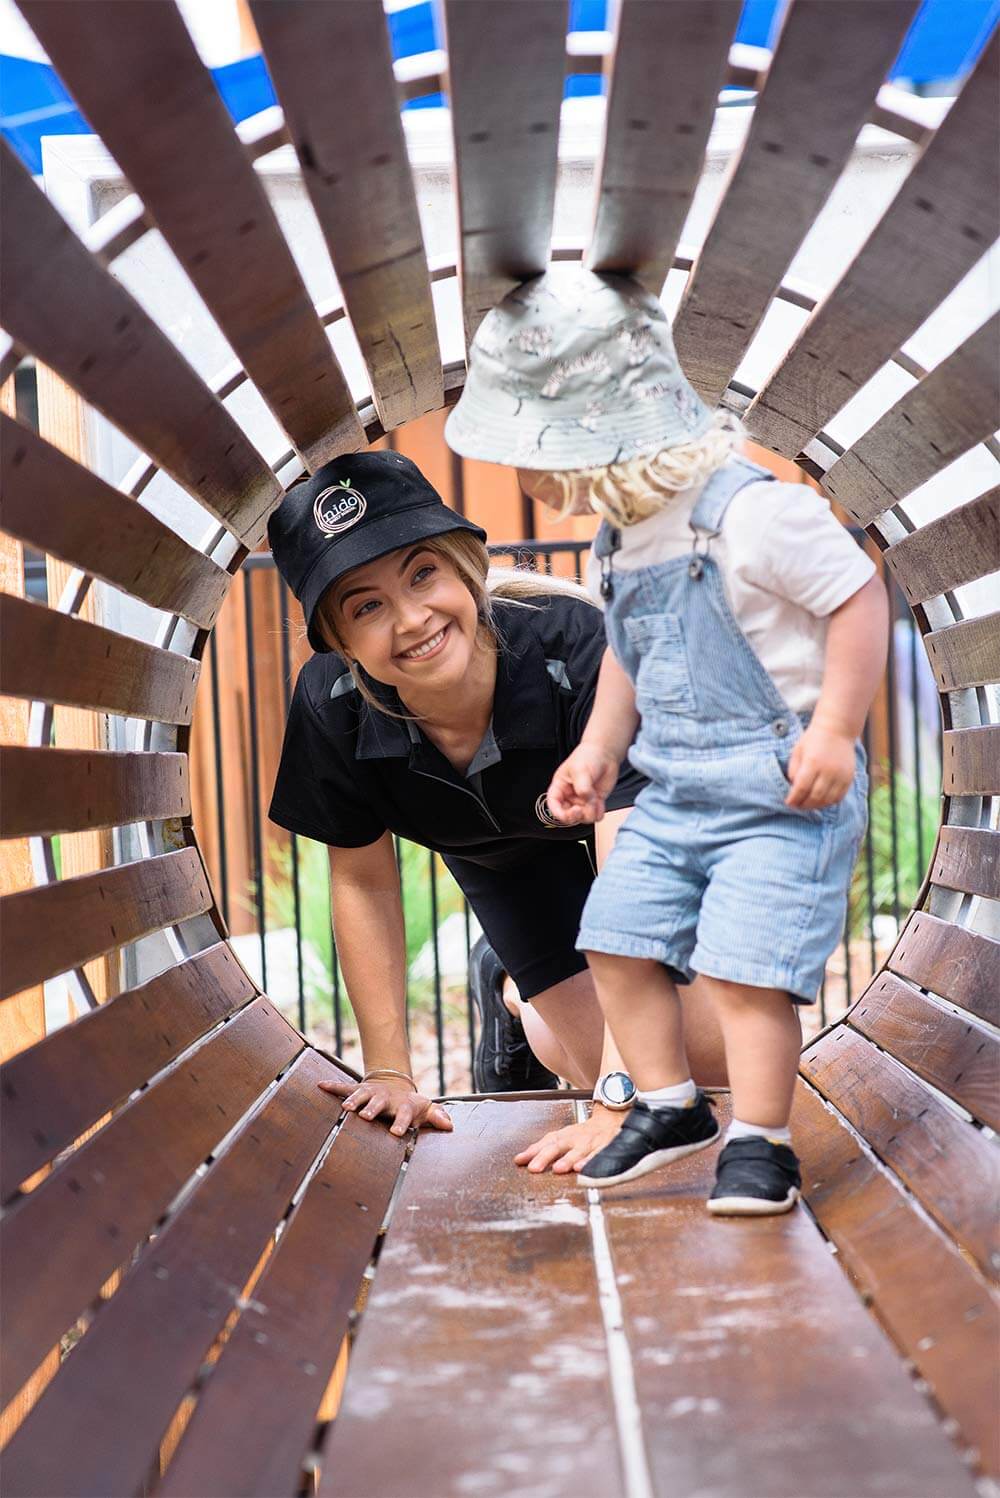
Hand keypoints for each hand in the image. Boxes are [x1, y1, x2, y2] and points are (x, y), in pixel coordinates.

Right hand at [318, 1076, 453, 1136]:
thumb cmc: (409, 1105)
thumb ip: (436, 1116)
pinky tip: (321, 1085)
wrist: (393, 1085)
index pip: (403, 1114)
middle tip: (367, 1117)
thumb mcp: (424, 1109)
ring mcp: (370, 1093)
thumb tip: (449, 1125)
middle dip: (373, 1109)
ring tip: (346, 1107)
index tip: (397, 1132)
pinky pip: (344, 1088)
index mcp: (401, 1106)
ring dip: (353, 1100)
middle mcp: (384, 1099)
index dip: (401, 1122)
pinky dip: (333, 1087)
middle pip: (378, 1103)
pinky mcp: (357, 1091)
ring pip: (361, 1095)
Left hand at [513, 1105, 626, 1173]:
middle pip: (558, 1146)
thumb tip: (518, 1160)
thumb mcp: (561, 1138)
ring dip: (569, 1159)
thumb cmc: (583, 1134)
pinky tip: (583, 1169)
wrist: (612, 1121)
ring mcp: (590, 1143)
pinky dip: (591, 1162)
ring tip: (558, 1169)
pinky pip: (599, 1155)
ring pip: (578, 1151)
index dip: (533, 1152)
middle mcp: (575, 1138)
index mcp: (563, 1136)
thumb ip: (540, 1149)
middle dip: (546, 1157)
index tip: (520, 1161)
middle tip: (534, 1168)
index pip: (545, 1143)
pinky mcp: (606, 1148)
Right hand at [546, 744, 620, 825]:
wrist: (605, 753)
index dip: (558, 813)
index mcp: (560, 786)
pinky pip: (595, 815)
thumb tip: (586, 801)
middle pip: (568, 815)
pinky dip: (598, 813)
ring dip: (589, 814)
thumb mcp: (581, 771)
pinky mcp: (595, 802)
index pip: (553, 804)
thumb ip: (582, 788)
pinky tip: (600, 804)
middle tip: (581, 810)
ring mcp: (582, 800)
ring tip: (595, 802)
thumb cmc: (588, 756)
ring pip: (582, 817)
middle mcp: (570, 796)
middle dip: (575, 816)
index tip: (568, 814)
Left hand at [785, 722, 855, 809]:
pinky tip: (821, 801)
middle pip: (815, 796)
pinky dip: (829, 802)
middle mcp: (828, 770)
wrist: (837, 729)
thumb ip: (793, 769)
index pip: (801, 788)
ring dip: (816, 806)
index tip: (788, 803)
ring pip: (828, 800)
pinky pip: (839, 797)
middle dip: (804, 805)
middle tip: (797, 806)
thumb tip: (793, 788)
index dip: (794, 799)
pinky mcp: (849, 777)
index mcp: (813, 762)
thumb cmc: (813, 739)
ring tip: (808, 805)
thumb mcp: (798, 750)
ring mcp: (840, 775)